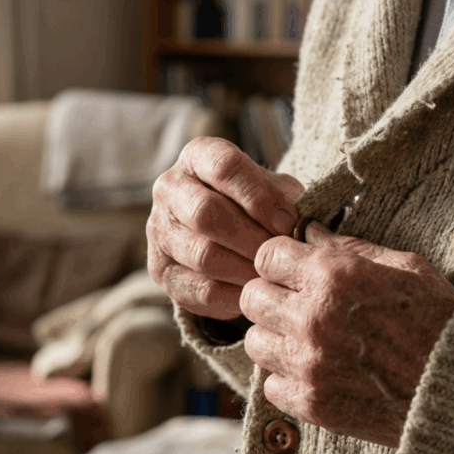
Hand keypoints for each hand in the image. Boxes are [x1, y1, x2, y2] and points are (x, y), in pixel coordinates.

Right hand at [147, 136, 304, 319]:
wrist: (224, 231)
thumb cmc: (256, 203)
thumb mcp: (273, 188)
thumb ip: (285, 198)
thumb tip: (294, 223)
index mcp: (198, 156)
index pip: (225, 167)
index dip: (261, 197)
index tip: (289, 222)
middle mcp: (170, 188)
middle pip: (206, 214)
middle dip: (251, 239)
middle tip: (280, 256)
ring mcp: (159, 229)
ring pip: (202, 256)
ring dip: (245, 270)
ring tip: (272, 277)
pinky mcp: (160, 269)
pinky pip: (198, 290)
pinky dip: (233, 297)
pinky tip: (255, 294)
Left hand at [240, 221, 453, 447]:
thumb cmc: (440, 320)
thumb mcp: (405, 268)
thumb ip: (349, 248)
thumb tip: (309, 232)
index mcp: (335, 277)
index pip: (267, 256)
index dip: (281, 260)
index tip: (294, 270)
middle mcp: (313, 318)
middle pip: (252, 297)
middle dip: (271, 296)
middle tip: (297, 304)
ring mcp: (309, 364)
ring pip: (254, 341)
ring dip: (276, 338)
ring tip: (307, 339)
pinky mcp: (311, 403)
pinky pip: (269, 386)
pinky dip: (287, 379)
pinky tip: (316, 371)